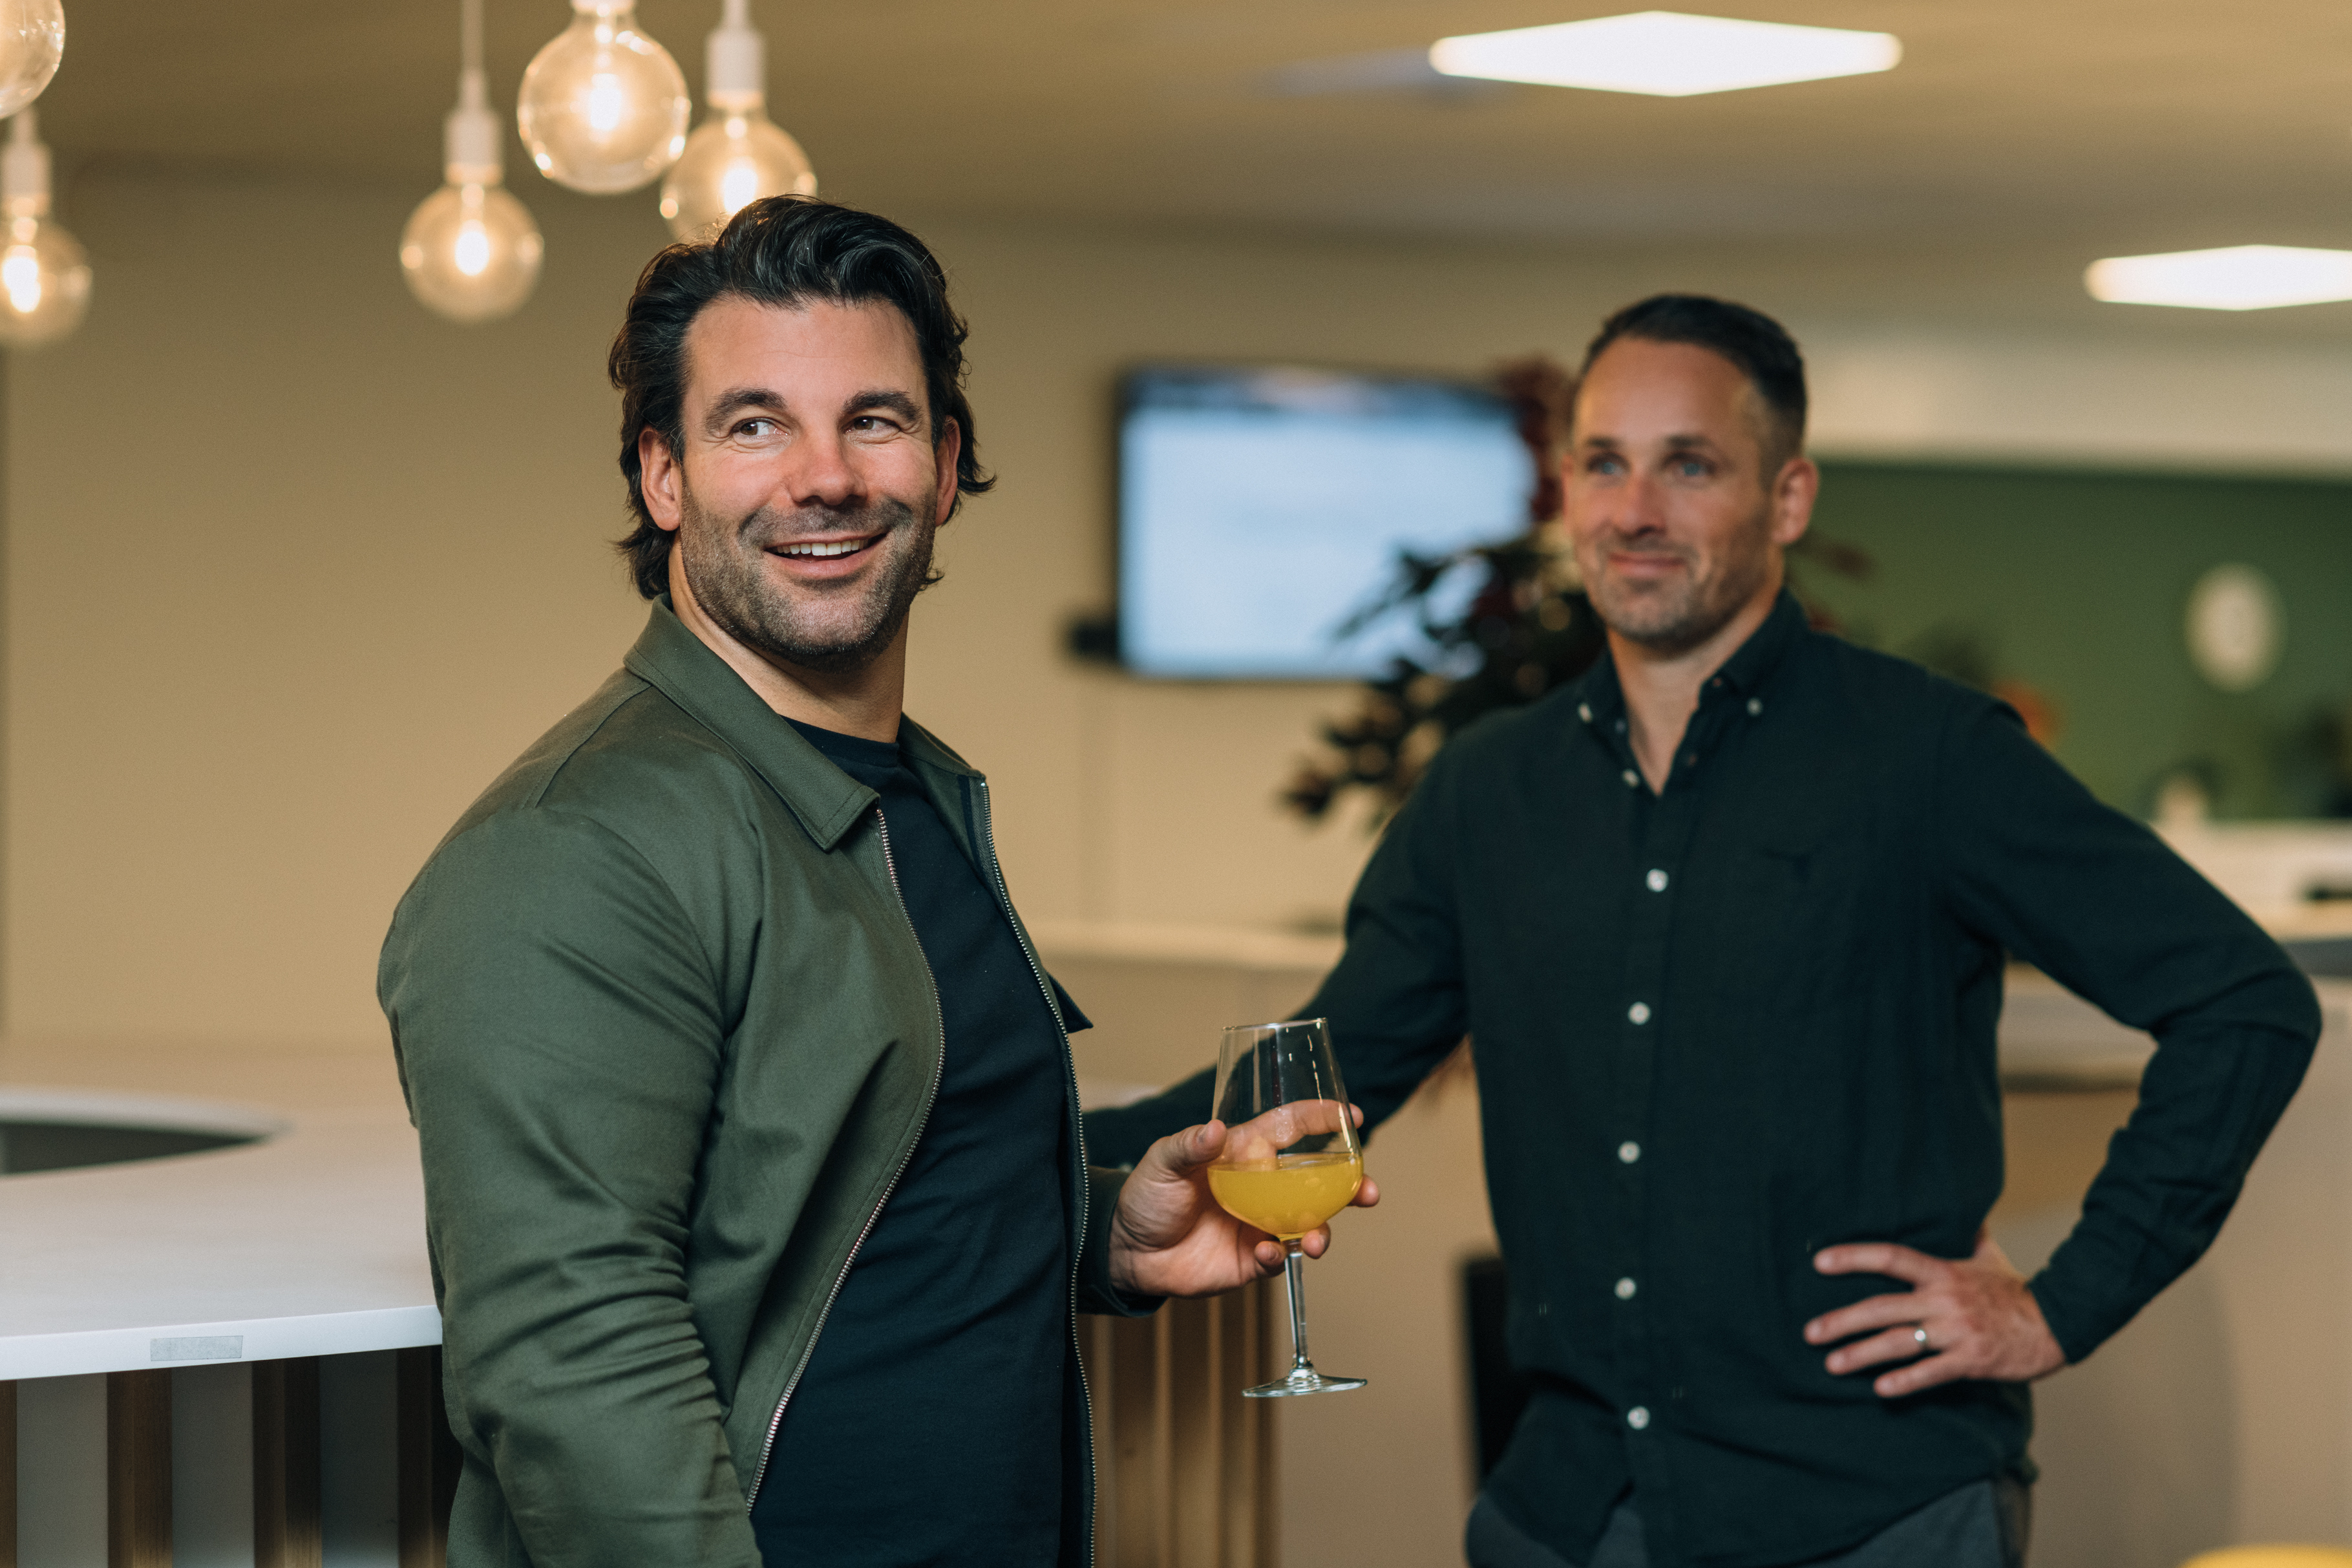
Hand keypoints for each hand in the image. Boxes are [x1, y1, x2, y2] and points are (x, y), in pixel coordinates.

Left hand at [1105, 1117, 1380, 1299]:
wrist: (1128, 1249)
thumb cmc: (1147, 1195)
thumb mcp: (1162, 1161)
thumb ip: (1189, 1146)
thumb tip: (1216, 1129)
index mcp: (1245, 1154)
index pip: (1290, 1129)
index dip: (1321, 1119)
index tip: (1352, 1116)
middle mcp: (1262, 1188)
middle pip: (1318, 1182)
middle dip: (1351, 1186)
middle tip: (1369, 1192)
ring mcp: (1260, 1224)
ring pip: (1309, 1225)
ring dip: (1323, 1232)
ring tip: (1315, 1242)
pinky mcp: (1251, 1259)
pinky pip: (1278, 1258)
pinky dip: (1279, 1256)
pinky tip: (1267, 1253)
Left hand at [1804, 1227, 2065, 1396]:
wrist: (2059, 1323)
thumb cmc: (2017, 1290)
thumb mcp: (1990, 1256)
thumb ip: (1967, 1234)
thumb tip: (1960, 1207)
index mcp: (1944, 1273)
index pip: (1891, 1258)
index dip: (1854, 1257)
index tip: (1819, 1262)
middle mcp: (1945, 1301)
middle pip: (1883, 1308)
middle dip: (1843, 1321)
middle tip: (1810, 1331)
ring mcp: (1957, 1332)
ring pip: (1900, 1343)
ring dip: (1862, 1355)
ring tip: (1832, 1364)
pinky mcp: (1971, 1361)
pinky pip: (1932, 1373)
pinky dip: (1906, 1381)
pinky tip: (1881, 1389)